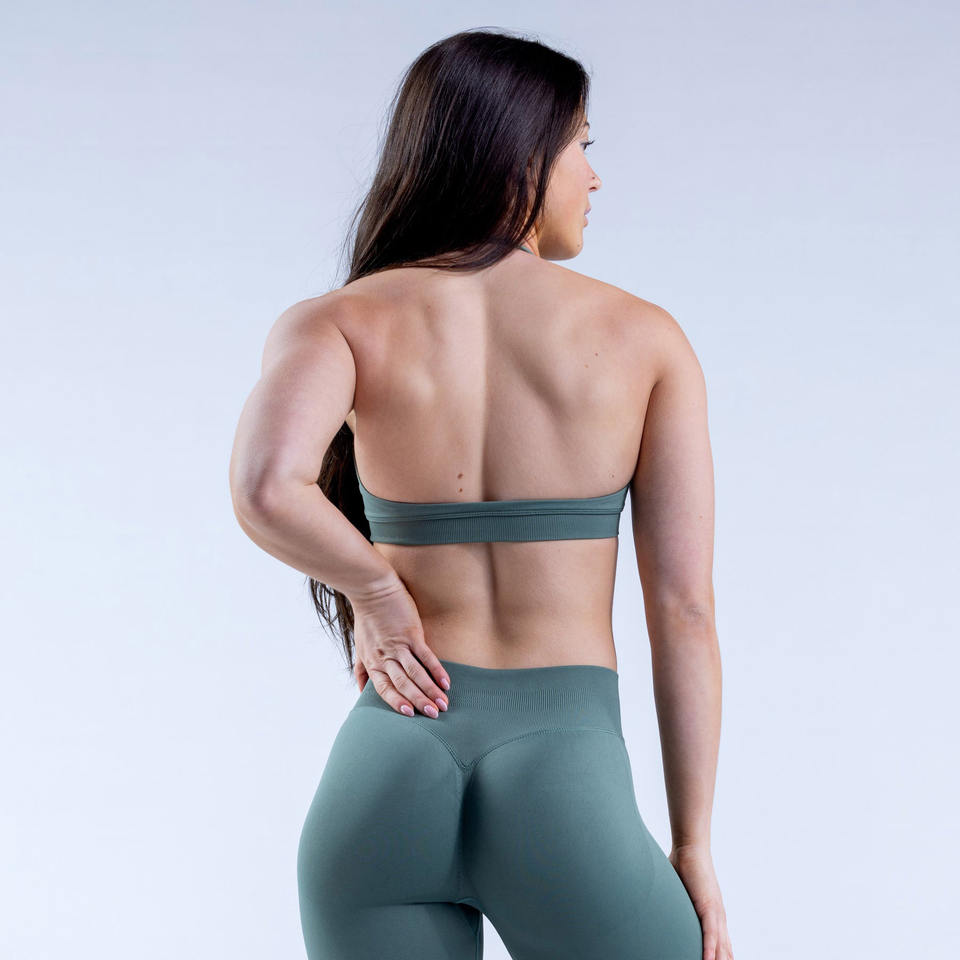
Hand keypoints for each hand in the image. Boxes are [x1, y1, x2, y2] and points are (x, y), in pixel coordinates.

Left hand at [350, 577, 450, 718]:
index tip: (411, 715)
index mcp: (373, 662)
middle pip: (403, 685)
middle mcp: (385, 657)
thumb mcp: (359, 648)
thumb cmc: (367, 619)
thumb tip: (360, 691)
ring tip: (443, 704)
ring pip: (415, 673)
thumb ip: (361, 670)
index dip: (397, 702)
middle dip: (419, 701)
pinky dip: (436, 669)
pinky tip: (446, 681)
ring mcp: (399, 645)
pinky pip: (425, 655)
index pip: (385, 689)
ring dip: (430, 690)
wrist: (372, 590)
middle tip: (435, 715)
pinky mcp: (411, 633)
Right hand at [669, 844, 733, 959]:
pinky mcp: (708, 905)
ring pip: (720, 946)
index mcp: (713, 916)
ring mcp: (715, 913)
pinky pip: (710, 933)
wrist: (689, 847)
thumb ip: (675, 905)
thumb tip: (658, 906)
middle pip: (724, 950)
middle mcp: (718, 918)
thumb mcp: (680, 894)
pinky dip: (710, 949)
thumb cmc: (683, 866)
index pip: (722, 946)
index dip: (721, 958)